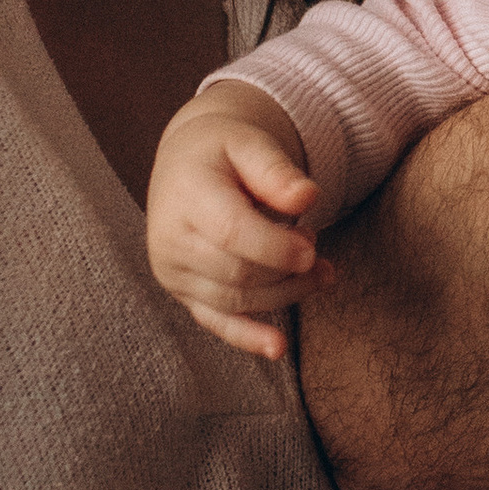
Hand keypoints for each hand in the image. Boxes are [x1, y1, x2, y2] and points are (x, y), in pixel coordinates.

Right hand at [145, 84, 327, 360]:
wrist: (187, 162)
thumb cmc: (224, 149)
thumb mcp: (250, 142)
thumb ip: (277, 170)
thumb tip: (309, 198)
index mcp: (186, 195)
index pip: (232, 233)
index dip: (277, 247)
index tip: (314, 247)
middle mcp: (170, 238)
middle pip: (239, 272)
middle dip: (288, 268)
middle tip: (315, 241)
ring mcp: (174, 270)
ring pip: (237, 300)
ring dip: (286, 293)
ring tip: (318, 269)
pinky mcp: (183, 291)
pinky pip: (215, 322)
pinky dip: (248, 337)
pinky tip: (279, 348)